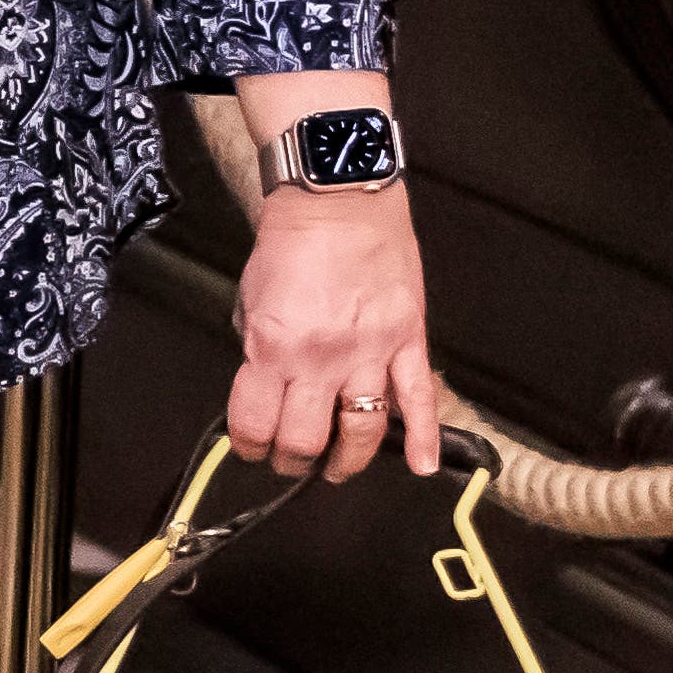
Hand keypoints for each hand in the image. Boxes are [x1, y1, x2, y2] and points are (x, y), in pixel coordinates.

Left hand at [226, 180, 446, 480]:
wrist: (338, 202)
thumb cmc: (290, 245)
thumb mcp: (250, 301)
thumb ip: (257, 350)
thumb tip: (262, 388)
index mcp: (274, 348)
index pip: (255, 422)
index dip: (249, 445)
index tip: (251, 449)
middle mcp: (322, 360)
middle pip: (305, 437)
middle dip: (291, 460)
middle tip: (288, 464)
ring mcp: (370, 353)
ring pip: (361, 429)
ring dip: (344, 460)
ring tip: (334, 470)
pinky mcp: (408, 340)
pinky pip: (419, 399)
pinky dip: (423, 436)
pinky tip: (420, 465)